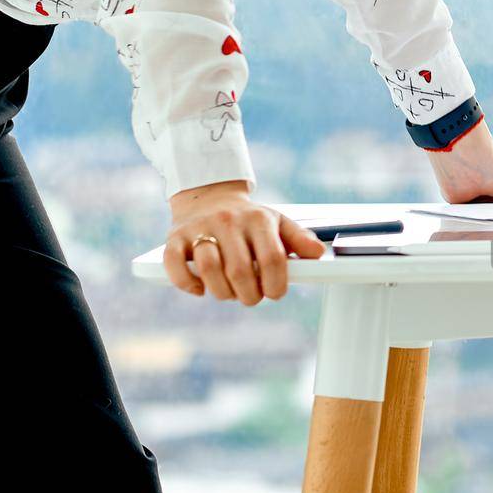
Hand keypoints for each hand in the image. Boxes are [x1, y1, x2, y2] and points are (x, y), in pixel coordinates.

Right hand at [164, 181, 324, 305]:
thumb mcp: (277, 223)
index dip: (275, 284)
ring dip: (221, 292)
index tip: (274, 293)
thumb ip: (299, 239)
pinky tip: (200, 289)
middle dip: (249, 294)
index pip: (272, 259)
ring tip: (229, 292)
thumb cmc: (247, 218)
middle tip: (251, 296)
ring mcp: (200, 228)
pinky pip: (175, 265)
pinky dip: (188, 284)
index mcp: (258, 219)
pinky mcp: (175, 237)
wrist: (209, 196)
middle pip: (241, 270)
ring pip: (209, 269)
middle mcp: (229, 222)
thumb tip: (318, 253)